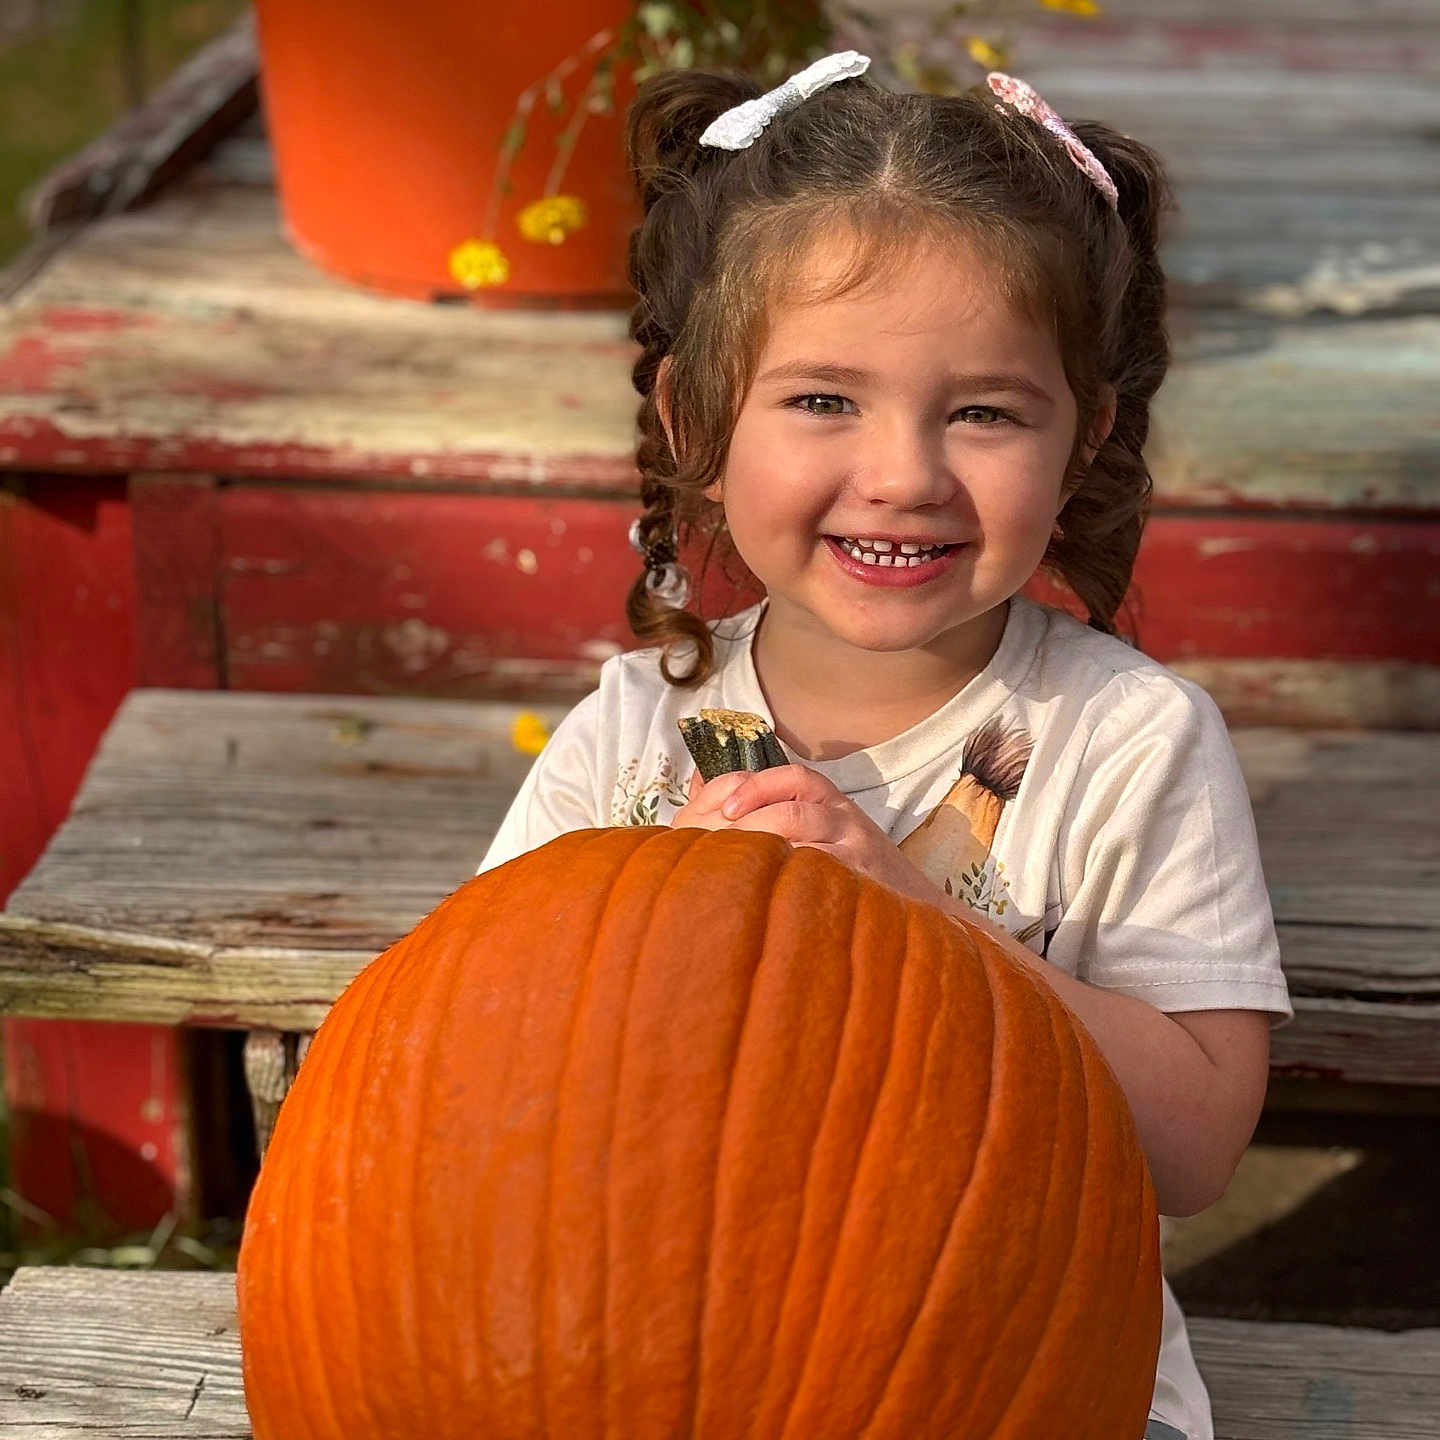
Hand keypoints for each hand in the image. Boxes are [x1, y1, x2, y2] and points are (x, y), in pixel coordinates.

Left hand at [672, 764, 942, 905]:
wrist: (917, 911)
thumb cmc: (852, 871)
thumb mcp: (820, 833)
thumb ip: (772, 811)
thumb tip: (704, 786)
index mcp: (831, 802)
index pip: (793, 778)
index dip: (755, 786)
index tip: (725, 809)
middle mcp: (845, 819)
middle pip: (791, 807)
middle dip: (746, 823)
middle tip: (711, 845)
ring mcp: (855, 850)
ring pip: (803, 834)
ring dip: (761, 846)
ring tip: (732, 867)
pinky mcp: (862, 883)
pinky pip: (820, 873)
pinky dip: (788, 878)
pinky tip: (764, 893)